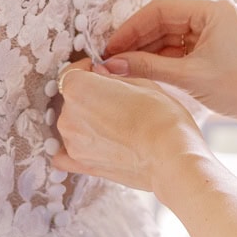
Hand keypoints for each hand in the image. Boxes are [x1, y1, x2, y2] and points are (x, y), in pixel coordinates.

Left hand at [53, 61, 207, 193]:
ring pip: (73, 124)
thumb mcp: (143, 83)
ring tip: (118, 127)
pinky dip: (75, 147)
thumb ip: (114, 78)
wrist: (171, 160)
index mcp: (79, 89)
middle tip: (118, 101)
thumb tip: (101, 74)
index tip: (99, 72)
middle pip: (72, 100)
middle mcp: (68, 116)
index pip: (71, 73)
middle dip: (90, 97)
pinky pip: (64, 154)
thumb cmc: (162, 119)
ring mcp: (72, 143)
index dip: (87, 70)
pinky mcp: (81, 165)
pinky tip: (94, 145)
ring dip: (88, 122)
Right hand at [102, 0, 236, 126]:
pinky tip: (143, 70)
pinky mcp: (215, 47)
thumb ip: (148, 67)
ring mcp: (215, 29)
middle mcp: (214, 13)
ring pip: (170, 35)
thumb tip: (112, 63)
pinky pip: (180, 47)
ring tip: (123, 67)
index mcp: (213, 8)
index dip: (131, 28)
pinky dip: (162, 58)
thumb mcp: (189, 77)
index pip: (159, 9)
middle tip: (111, 59)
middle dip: (137, 41)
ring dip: (147, 51)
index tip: (110, 47)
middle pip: (163, 21)